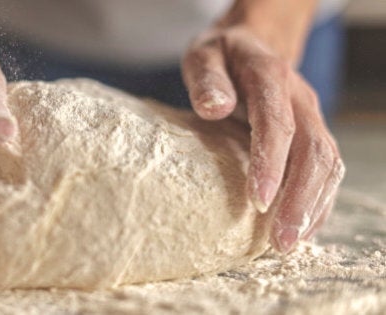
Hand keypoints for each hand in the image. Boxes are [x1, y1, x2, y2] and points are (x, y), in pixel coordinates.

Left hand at [182, 24, 344, 252]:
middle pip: (314, 151)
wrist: (250, 45)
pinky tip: (300, 229)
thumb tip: (215, 108)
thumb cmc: (221, 56)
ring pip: (328, 164)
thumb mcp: (203, 55)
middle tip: (279, 241)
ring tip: (287, 244)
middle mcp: (299, 98)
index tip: (256, 201)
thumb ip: (206, 78)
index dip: (271, 164)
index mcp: (271, 77)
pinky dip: (318, 202)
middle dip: (299, 200)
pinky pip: (326, 170)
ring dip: (312, 207)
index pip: (278, 124)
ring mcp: (311, 116)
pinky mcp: (311, 133)